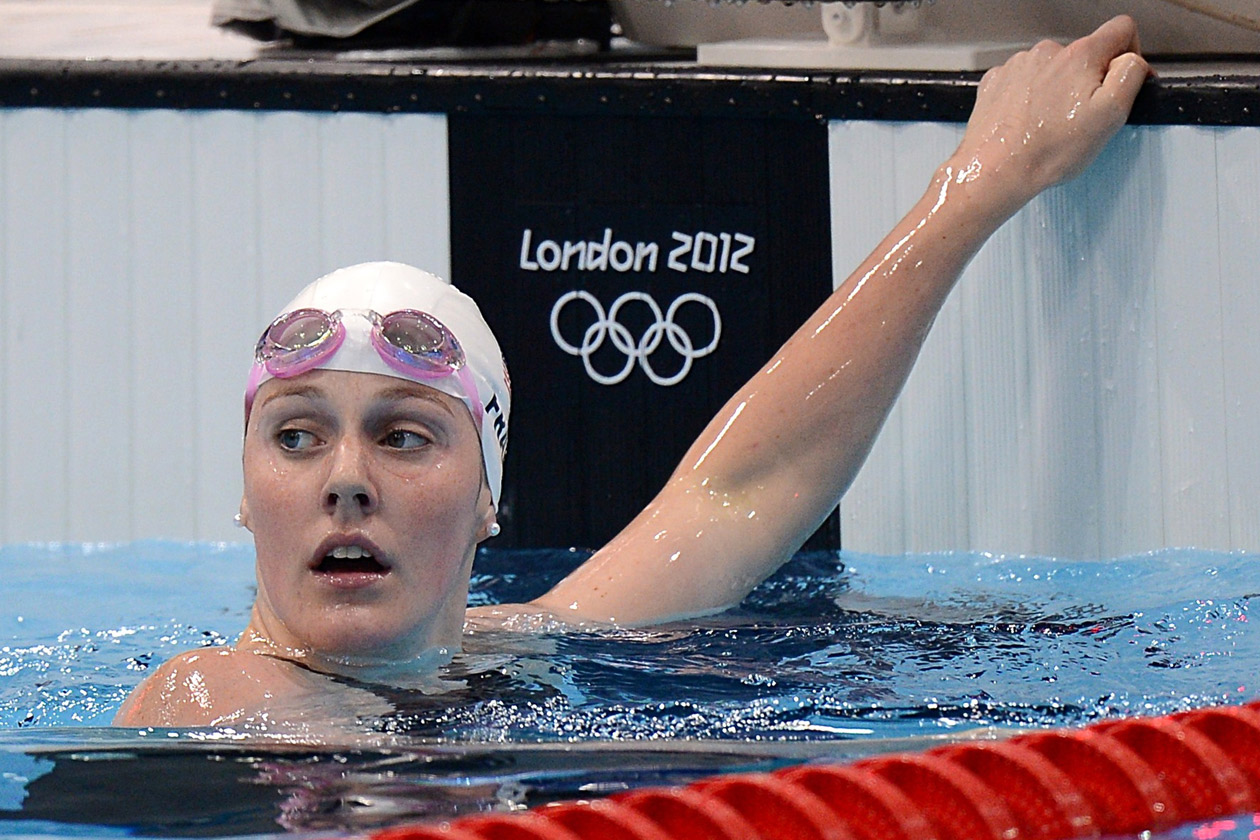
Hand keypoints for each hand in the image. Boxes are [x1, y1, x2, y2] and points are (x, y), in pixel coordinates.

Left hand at [951, 16, 1150, 210]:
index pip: (1122, 29)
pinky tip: (1027, 122)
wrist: (994, 170)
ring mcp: (1017, 66)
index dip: (1130, 55)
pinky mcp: (996, 82)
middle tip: (1078, 118)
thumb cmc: (1048, 150)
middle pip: (1083, 54)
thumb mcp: (1111, 114)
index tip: (1120, 81)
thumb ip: (1131, 75)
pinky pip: (1023, 81)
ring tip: (1048, 125)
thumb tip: (1132, 60)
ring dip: (1055, 91)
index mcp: (1080, 55)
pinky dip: (1029, 98)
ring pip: (1051, 69)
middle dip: (1088, 81)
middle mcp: (1046, 52)